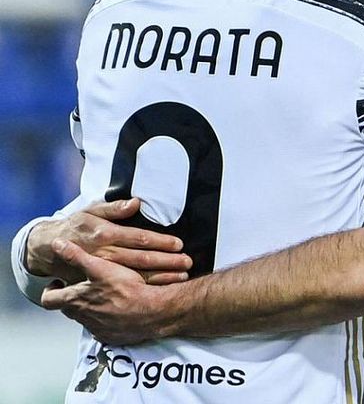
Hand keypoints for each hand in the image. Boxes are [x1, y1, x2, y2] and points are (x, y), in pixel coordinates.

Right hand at [26, 199, 190, 285]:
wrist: (48, 248)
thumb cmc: (76, 226)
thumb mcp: (91, 210)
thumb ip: (114, 208)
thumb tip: (135, 203)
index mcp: (106, 234)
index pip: (138, 238)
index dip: (160, 241)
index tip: (178, 244)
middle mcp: (105, 254)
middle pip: (141, 259)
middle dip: (166, 261)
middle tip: (187, 262)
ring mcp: (102, 271)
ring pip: (135, 276)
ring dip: (160, 277)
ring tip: (181, 276)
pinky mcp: (99, 282)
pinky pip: (125, 287)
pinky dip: (145, 288)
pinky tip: (162, 290)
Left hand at [41, 239, 174, 345]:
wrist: (155, 311)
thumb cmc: (127, 289)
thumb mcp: (100, 267)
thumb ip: (76, 256)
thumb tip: (57, 244)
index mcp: (76, 301)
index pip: (49, 299)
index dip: (51, 290)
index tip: (59, 283)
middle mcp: (83, 318)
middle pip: (68, 309)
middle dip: (74, 298)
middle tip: (83, 287)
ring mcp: (98, 329)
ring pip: (87, 319)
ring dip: (92, 309)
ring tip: (106, 296)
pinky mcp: (113, 336)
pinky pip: (104, 328)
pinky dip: (108, 320)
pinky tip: (120, 309)